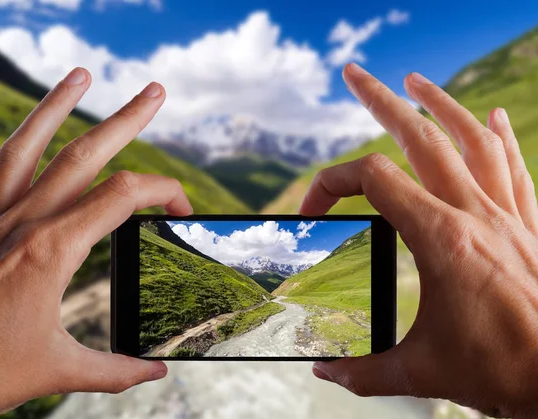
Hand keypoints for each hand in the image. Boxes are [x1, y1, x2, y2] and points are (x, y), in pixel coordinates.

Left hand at [0, 68, 191, 417]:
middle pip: (84, 155)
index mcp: (54, 250)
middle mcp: (22, 224)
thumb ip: (117, 370)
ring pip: (25, 149)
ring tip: (79, 75)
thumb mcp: (60, 370)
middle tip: (154, 92)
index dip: (165, 192)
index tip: (183, 208)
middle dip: (126, 120)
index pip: (125, 196)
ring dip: (54, 108)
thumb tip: (157, 372)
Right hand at [301, 63, 537, 417]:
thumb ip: (364, 372)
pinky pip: (512, 167)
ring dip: (439, 104)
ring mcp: (506, 215)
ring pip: (471, 139)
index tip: (312, 210)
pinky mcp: (529, 227)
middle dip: (380, 100)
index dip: (329, 185)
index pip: (372, 180)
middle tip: (355, 74)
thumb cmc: (503, 372)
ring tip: (415, 81)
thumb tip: (325, 372)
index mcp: (440, 238)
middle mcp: (474, 214)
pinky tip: (492, 116)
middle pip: (419, 137)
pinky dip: (499, 137)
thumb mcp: (422, 372)